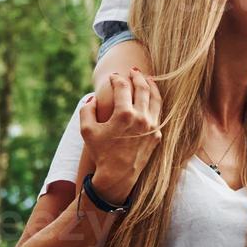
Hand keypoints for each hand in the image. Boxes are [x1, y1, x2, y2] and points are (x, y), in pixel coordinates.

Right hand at [78, 69, 162, 203]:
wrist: (117, 175)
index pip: (122, 87)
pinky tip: (152, 97)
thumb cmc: (101, 152)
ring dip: (151, 85)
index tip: (113, 77)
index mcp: (124, 114)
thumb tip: (94, 97)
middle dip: (137, 77)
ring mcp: (152, 126)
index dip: (117, 79)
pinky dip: (156, 101)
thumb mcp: (87, 130)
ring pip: (155, 98)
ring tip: (147, 78)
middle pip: (142, 88)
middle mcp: (141, 118)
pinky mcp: (157, 134)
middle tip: (132, 71)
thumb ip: (87, 109)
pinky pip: (159, 112)